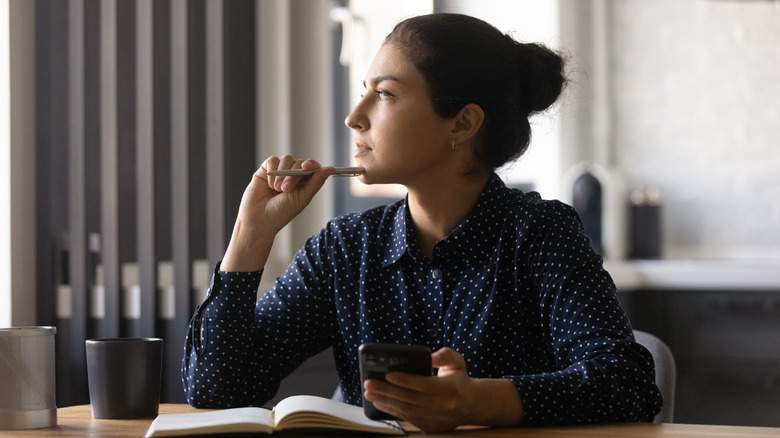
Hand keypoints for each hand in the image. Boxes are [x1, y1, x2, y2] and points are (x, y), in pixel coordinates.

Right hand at [221, 155, 333, 270]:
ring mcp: (279, 172)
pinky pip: (272, 160)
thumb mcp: (302, 198)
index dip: (311, 164)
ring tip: (277, 189)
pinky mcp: (265, 170)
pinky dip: (272, 170)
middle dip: (293, 175)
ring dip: (282, 174)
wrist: (259, 220)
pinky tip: (269, 184)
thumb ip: (316, 182)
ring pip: (286, 159)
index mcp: (304, 183)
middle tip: (286, 190)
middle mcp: (292, 176)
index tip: (306, 166)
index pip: (312, 167)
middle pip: (299, 162)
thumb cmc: (281, 213)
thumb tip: (330, 168)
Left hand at [363, 348, 523, 432]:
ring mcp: (437, 419)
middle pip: (411, 399)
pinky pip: (408, 418)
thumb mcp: (457, 361)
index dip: (405, 380)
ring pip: (407, 410)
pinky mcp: (430, 427)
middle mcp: (444, 406)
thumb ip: (445, 354)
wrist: (471, 405)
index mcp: (451, 388)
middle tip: (369, 383)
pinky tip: (380, 402)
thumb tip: (430, 357)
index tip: (388, 374)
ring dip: (385, 401)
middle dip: (387, 391)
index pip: (424, 385)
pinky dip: (391, 410)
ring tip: (370, 392)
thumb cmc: (458, 379)